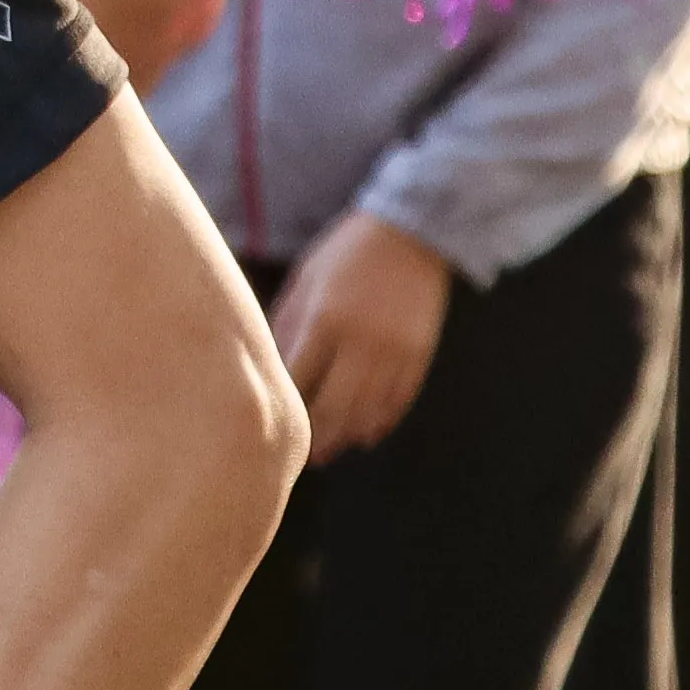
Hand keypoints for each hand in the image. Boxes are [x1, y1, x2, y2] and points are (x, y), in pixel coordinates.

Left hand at [266, 210, 453, 461]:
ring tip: (330, 450)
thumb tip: (270, 367)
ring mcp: (395, 351)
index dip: (285, 404)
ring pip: (369, 410)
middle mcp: (361, 341)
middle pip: (335, 406)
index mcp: (325, 320)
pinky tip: (367, 433)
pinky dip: (383, 421)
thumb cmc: (346, 254)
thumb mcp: (306, 281)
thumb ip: (287, 324)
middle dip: (317, 435)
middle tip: (301, 456)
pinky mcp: (419, 354)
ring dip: (348, 436)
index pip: (299, 379)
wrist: (411, 233)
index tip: (270, 422)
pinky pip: (400, 400)